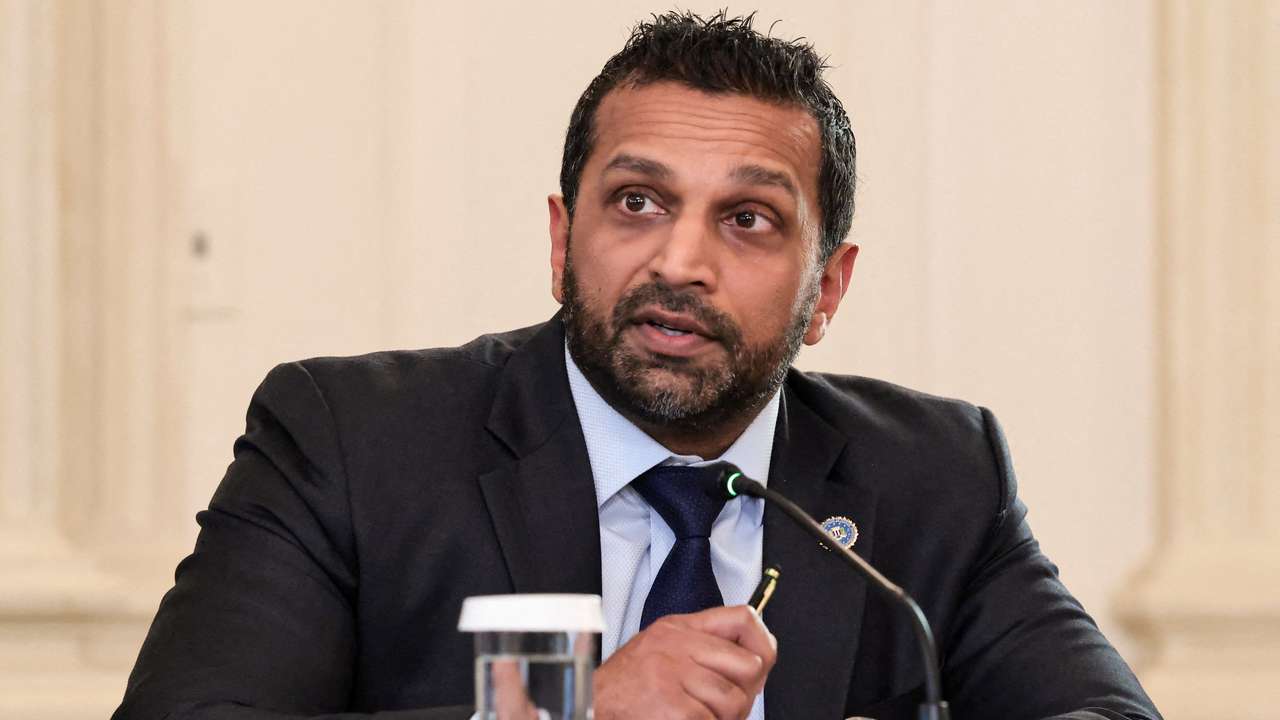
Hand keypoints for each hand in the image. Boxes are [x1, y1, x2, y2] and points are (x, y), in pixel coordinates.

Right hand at [593, 606, 776, 719]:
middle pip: (749, 667)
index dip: (761, 644)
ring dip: (721, 717)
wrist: (593, 704)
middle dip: (743, 693)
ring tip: (698, 714)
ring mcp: (674, 674)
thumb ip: (702, 644)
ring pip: (734, 700)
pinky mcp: (673, 707)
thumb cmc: (628, 682)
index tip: (759, 663)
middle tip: (724, 705)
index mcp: (680, 628)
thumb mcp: (663, 645)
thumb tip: (754, 658)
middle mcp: (678, 645)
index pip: (743, 619)